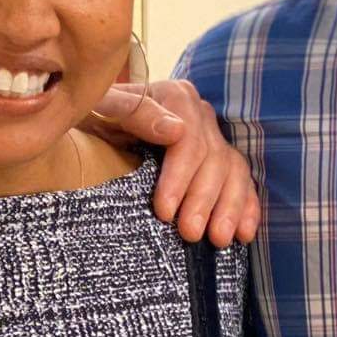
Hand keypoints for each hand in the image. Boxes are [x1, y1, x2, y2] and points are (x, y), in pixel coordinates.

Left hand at [90, 79, 259, 245]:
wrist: (94, 126)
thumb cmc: (90, 118)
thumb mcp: (98, 107)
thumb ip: (131, 111)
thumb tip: (175, 130)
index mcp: (173, 97)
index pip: (187, 139)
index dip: (179, 177)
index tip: (164, 211)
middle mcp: (198, 113)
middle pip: (212, 158)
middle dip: (202, 199)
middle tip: (189, 233)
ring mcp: (212, 136)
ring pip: (233, 170)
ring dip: (229, 207)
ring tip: (218, 239)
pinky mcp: (219, 159)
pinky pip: (241, 180)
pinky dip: (246, 206)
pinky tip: (244, 233)